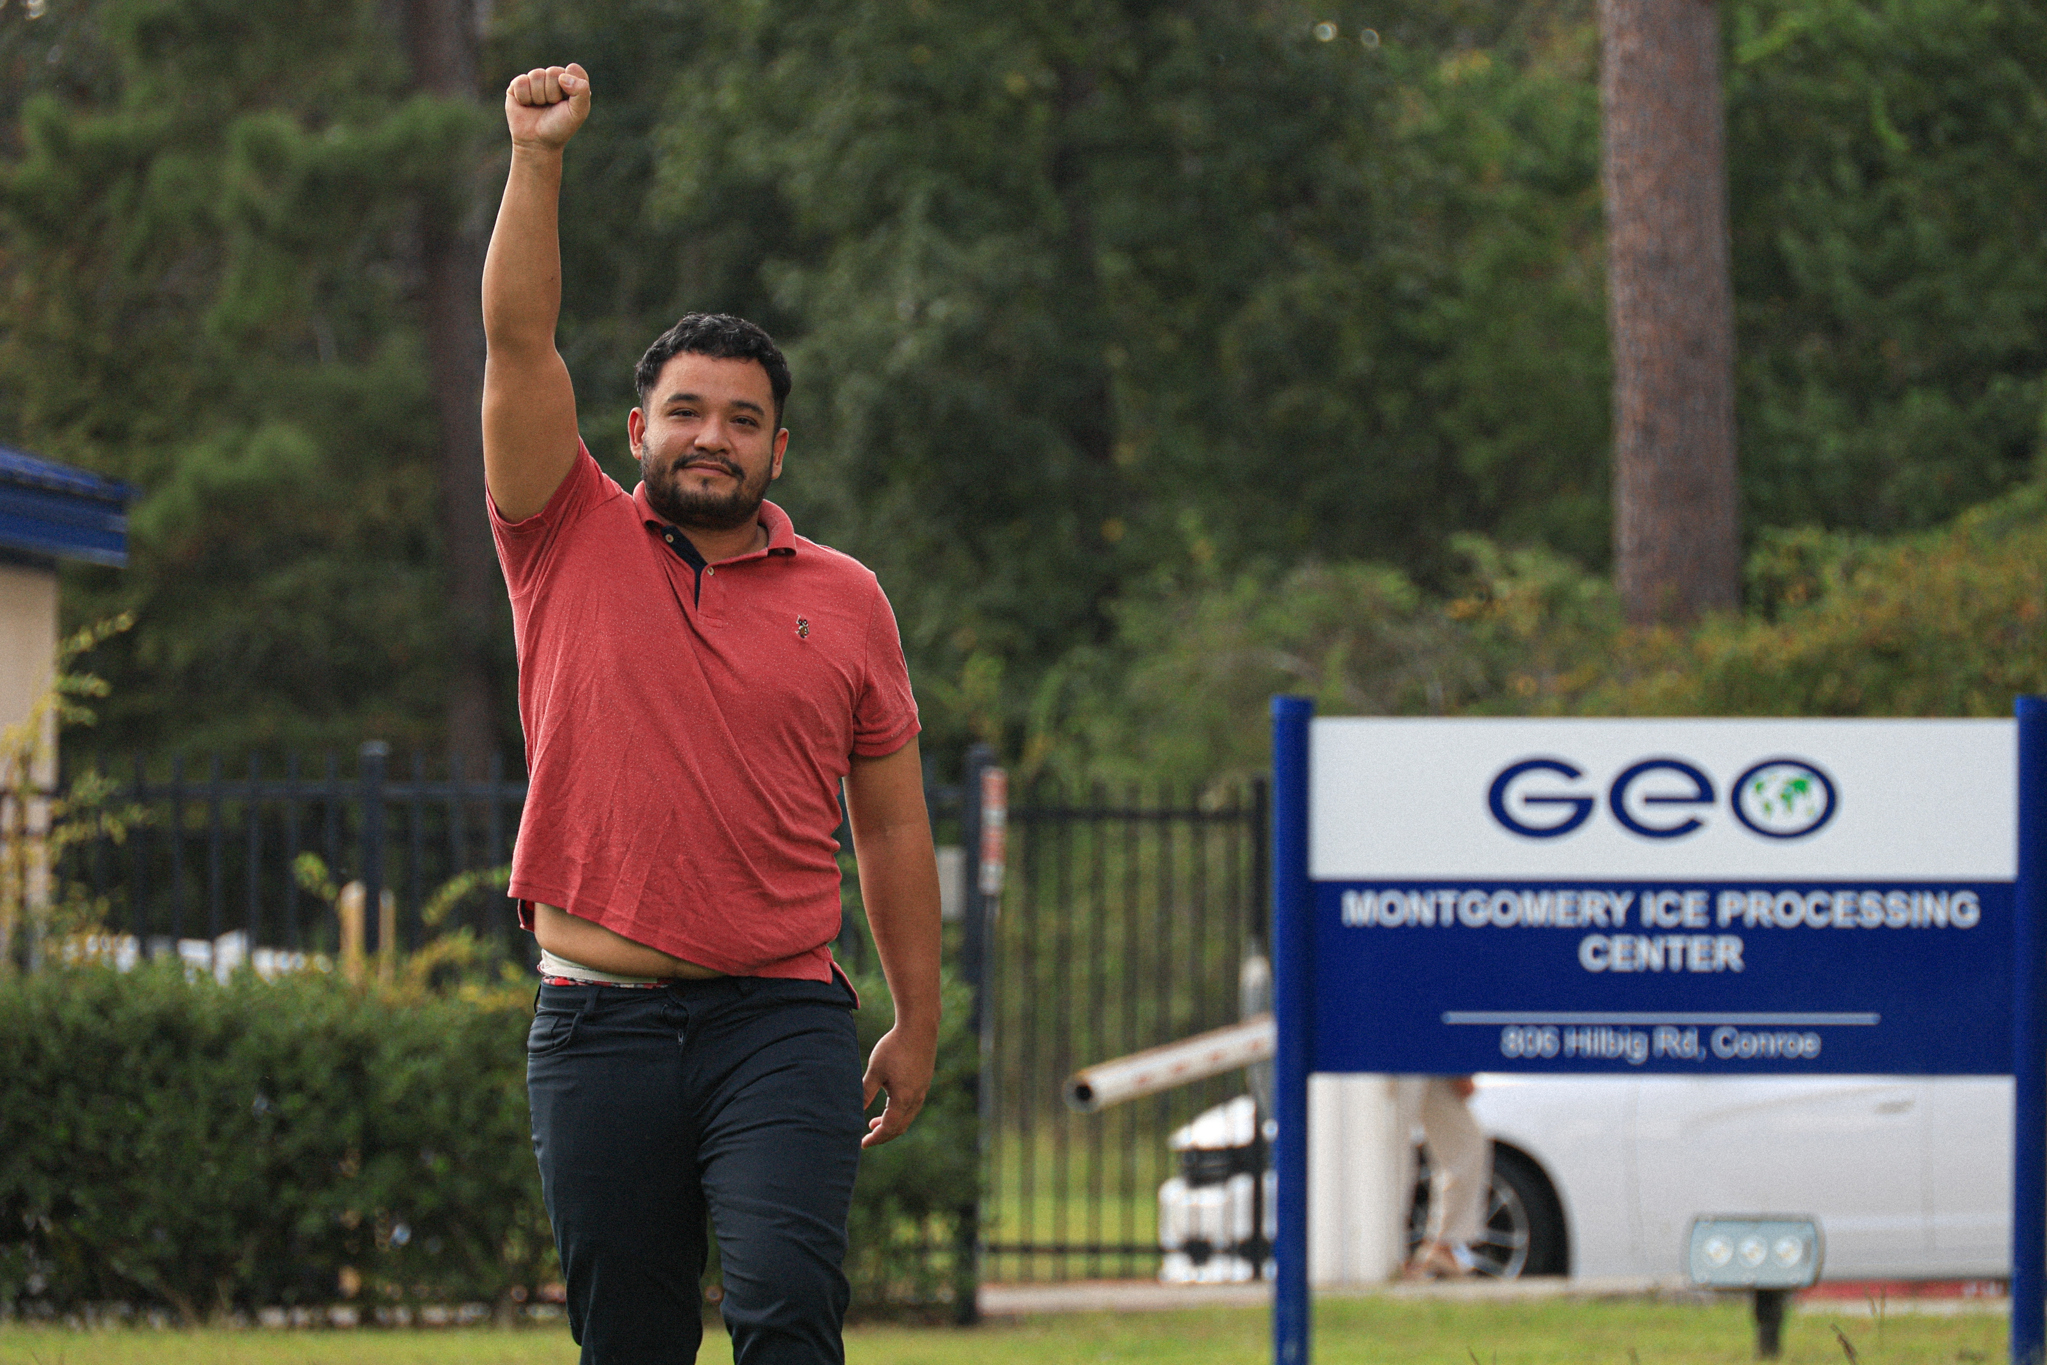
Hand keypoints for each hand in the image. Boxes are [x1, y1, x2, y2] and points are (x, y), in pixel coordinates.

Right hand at [505, 63, 590, 151]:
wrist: (537, 142)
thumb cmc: (560, 127)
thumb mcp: (578, 112)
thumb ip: (581, 91)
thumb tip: (562, 76)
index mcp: (571, 82)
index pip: (573, 70)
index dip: (571, 85)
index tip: (568, 101)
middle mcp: (553, 79)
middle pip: (553, 72)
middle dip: (553, 93)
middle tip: (552, 106)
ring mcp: (535, 81)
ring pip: (536, 75)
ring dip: (539, 96)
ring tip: (539, 106)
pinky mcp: (518, 85)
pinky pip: (521, 81)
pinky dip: (525, 97)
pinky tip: (527, 105)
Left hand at [860, 1022, 935, 1147]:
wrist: (919, 1027)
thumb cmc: (894, 1047)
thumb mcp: (875, 1070)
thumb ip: (865, 1092)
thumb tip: (852, 1110)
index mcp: (903, 1098)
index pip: (889, 1127)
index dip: (876, 1138)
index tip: (863, 1142)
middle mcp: (916, 1098)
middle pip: (900, 1127)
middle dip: (883, 1135)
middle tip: (867, 1137)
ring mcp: (922, 1090)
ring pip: (907, 1117)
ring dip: (891, 1124)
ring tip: (873, 1122)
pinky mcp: (924, 1082)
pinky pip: (912, 1106)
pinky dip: (899, 1112)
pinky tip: (888, 1103)